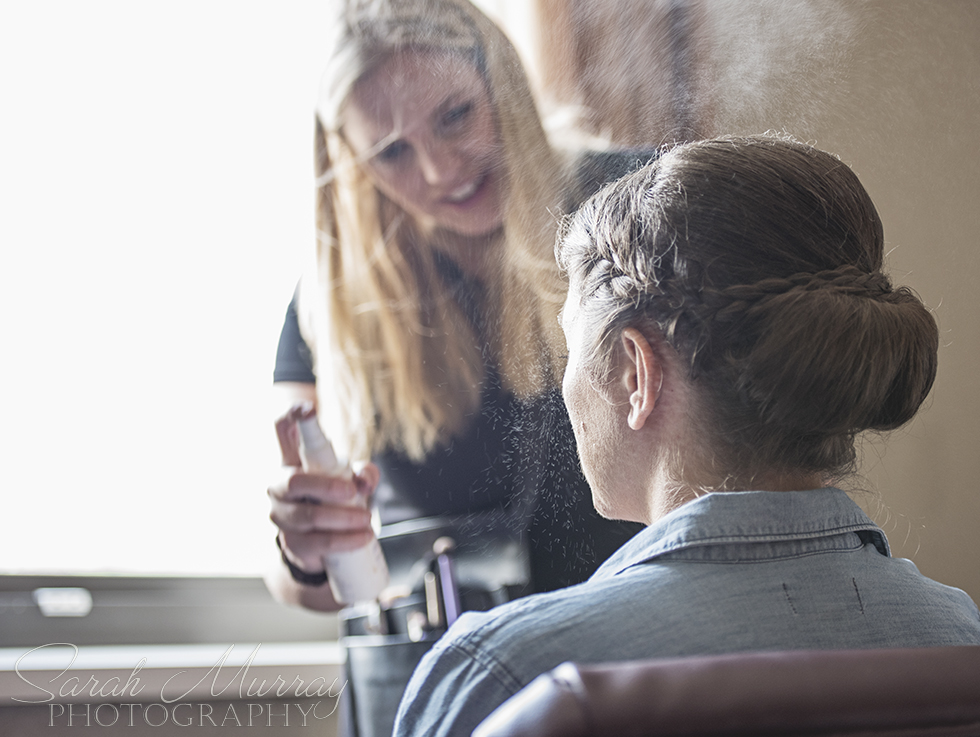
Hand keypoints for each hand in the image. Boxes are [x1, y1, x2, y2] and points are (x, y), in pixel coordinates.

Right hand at [268, 405, 380, 575]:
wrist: (321, 542)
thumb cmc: (334, 499)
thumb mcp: (352, 481)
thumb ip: (364, 474)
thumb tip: (364, 482)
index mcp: (293, 460)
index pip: (283, 430)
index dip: (293, 417)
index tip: (308, 410)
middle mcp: (280, 485)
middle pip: (294, 481)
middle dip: (325, 487)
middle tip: (352, 492)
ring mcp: (281, 515)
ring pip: (306, 517)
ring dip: (341, 519)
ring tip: (366, 520)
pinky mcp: (290, 543)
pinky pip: (315, 543)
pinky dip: (343, 541)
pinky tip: (361, 538)